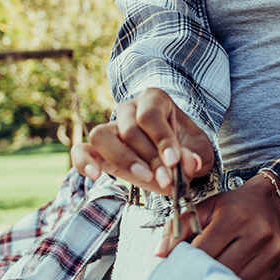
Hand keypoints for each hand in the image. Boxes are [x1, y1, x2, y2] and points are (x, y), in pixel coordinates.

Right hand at [70, 88, 213, 196]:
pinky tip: (95, 175)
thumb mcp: (198, 149)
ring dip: (123, 160)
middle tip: (167, 179)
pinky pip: (81, 150)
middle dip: (149, 157)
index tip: (173, 162)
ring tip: (144, 178)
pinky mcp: (97, 148)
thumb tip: (190, 163)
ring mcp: (110, 127)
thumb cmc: (185, 146)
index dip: (162, 140)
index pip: (150, 116)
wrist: (172, 155)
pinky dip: (84, 162)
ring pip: (101, 135)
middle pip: (129, 128)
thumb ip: (195, 155)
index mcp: (153, 100)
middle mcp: (128, 109)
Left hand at [171, 178, 279, 279]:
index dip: (187, 263)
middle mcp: (256, 233)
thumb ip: (180, 227)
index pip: (203, 251)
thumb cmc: (236, 206)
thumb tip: (160, 253)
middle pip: (219, 269)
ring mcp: (272, 250)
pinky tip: (230, 279)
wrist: (273, 202)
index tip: (179, 268)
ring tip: (210, 279)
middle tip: (191, 278)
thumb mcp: (206, 208)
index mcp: (234, 217)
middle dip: (202, 275)